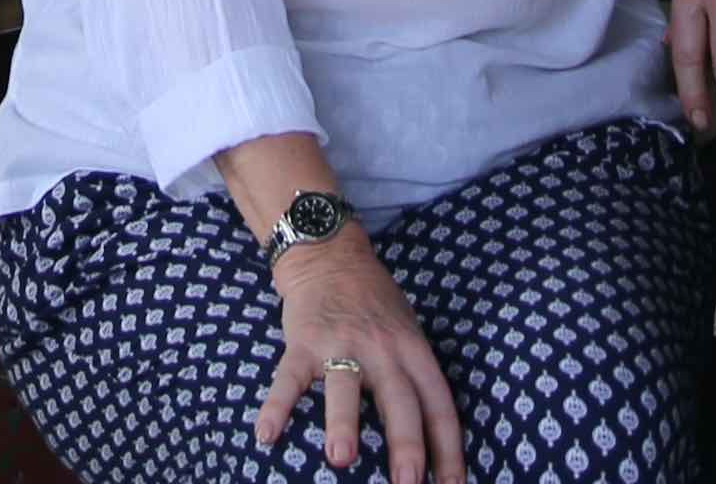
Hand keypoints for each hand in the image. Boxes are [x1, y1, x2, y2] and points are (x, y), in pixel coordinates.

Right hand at [257, 218, 462, 482]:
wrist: (331, 254)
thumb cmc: (375, 307)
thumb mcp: (408, 333)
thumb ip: (415, 379)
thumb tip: (432, 443)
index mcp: (413, 350)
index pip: (438, 403)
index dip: (449, 447)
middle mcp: (382, 348)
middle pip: (399, 399)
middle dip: (406, 444)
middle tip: (409, 482)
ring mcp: (341, 343)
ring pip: (345, 386)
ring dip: (344, 422)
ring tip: (342, 459)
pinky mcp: (303, 341)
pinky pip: (289, 377)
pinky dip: (277, 406)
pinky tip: (267, 434)